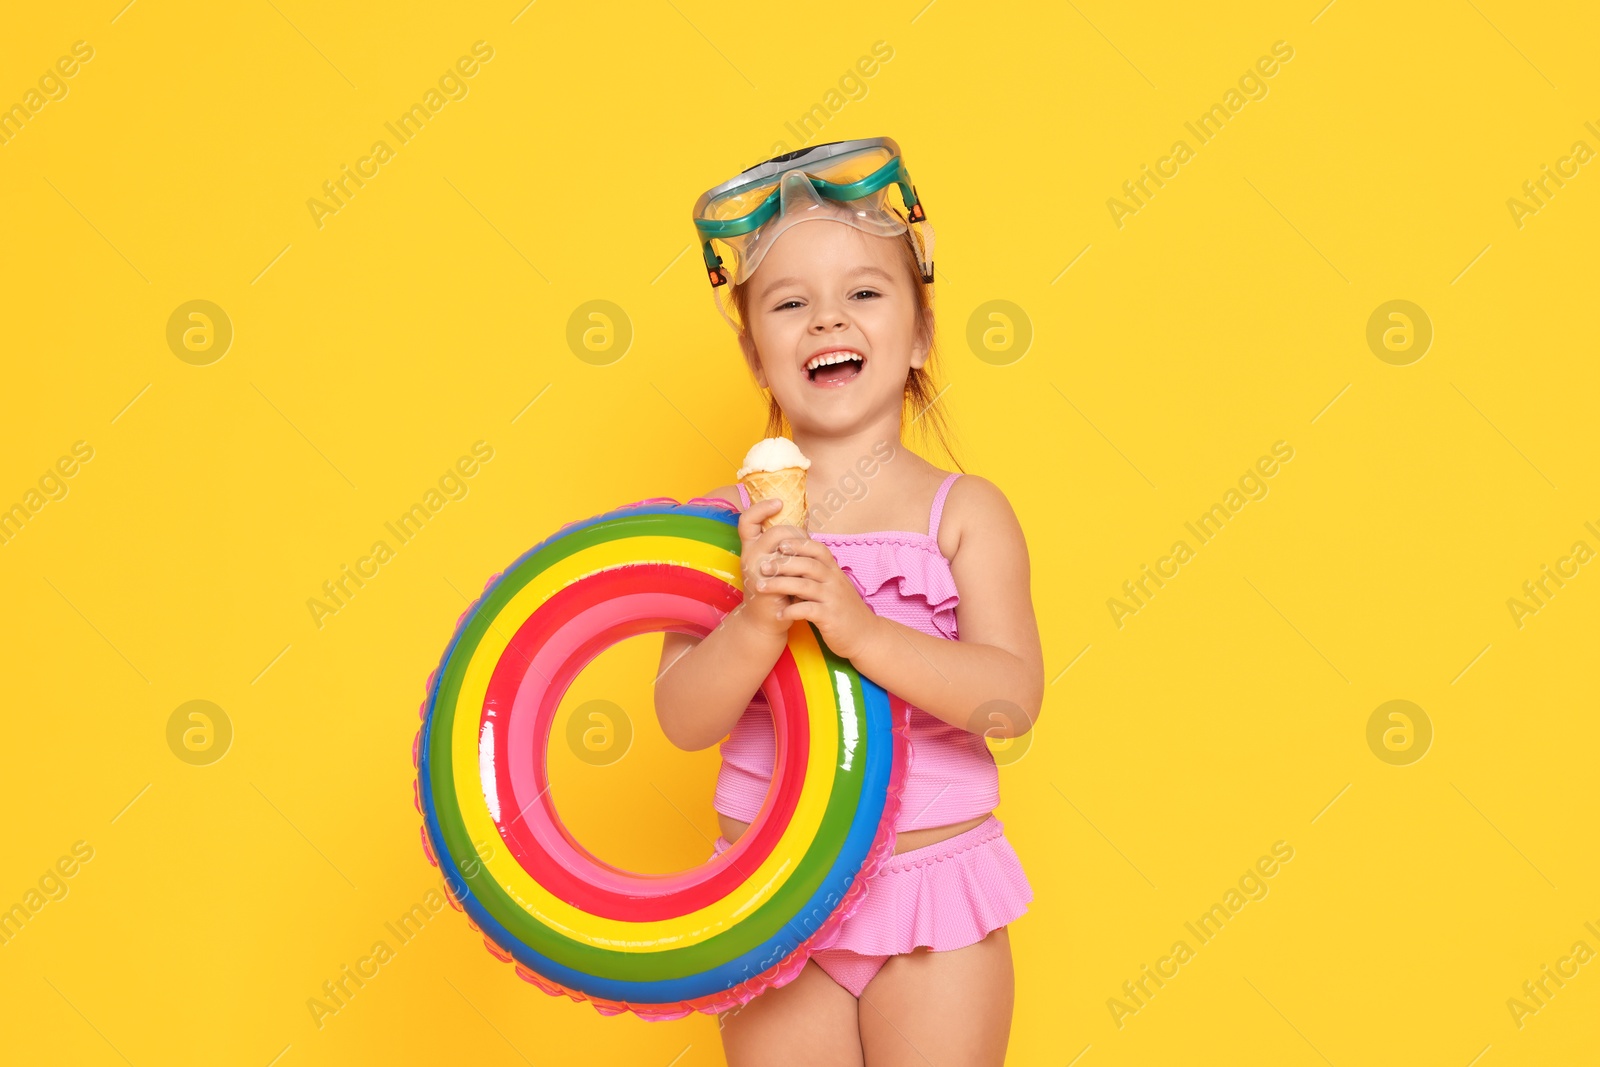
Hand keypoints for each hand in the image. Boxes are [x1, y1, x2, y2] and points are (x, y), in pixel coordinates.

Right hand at [732, 497, 806, 640]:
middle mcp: (750, 556)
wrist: (768, 621)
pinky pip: (789, 566)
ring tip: (808, 560)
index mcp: (750, 548)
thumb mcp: (779, 563)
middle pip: (775, 531)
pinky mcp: (766, 584)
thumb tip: (804, 522)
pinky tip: (809, 571)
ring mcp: (756, 570)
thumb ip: (786, 545)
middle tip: (807, 545)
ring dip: (802, 550)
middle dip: (797, 535)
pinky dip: (802, 566)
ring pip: (783, 547)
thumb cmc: (778, 590)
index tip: (780, 502)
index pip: (747, 520)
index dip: (761, 507)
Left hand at [752, 533, 880, 660]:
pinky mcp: (831, 617)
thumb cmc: (843, 610)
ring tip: (760, 587)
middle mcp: (835, 582)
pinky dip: (791, 611)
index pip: (818, 549)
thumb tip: (792, 562)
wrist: (866, 636)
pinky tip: (778, 614)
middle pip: (807, 565)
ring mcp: (833, 599)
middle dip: (782, 564)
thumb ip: (817, 575)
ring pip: (804, 586)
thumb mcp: (834, 587)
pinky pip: (807, 610)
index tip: (779, 544)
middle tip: (762, 566)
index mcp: (835, 572)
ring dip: (779, 585)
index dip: (799, 544)